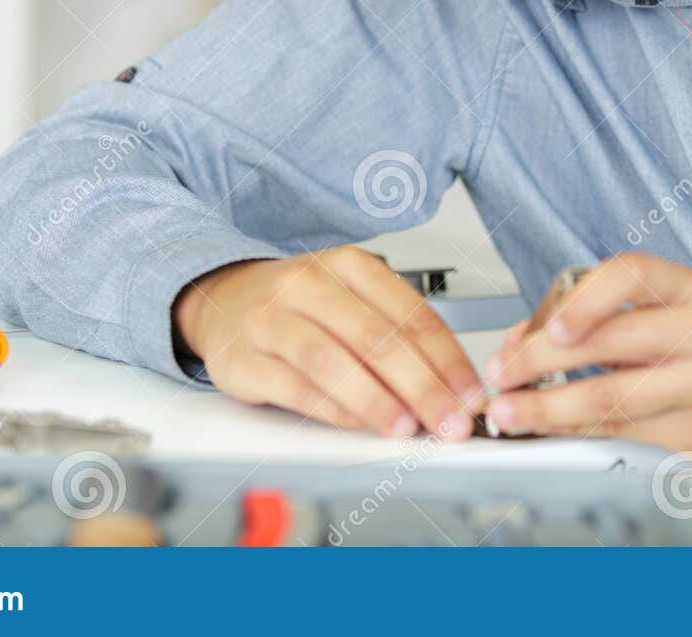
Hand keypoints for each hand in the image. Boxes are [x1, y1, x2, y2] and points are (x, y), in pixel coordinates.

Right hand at [173, 247, 484, 439]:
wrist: (220, 299)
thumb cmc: (299, 305)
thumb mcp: (351, 298)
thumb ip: (398, 334)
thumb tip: (453, 387)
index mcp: (348, 265)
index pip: (411, 313)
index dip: (447, 359)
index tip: (471, 395)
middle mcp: (308, 284)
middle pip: (376, 338)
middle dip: (422, 386)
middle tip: (449, 422)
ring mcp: (271, 319)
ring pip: (333, 360)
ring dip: (377, 400)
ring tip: (407, 428)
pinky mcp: (242, 359)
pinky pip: (294, 387)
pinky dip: (332, 410)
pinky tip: (359, 425)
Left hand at [482, 252, 691, 466]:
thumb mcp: (674, 306)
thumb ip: (601, 312)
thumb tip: (524, 337)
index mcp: (691, 289)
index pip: (633, 276)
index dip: (585, 298)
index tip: (550, 324)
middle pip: (611, 345)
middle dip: (539, 361)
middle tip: (500, 373)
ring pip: (613, 400)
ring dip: (548, 408)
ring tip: (511, 410)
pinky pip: (627, 435)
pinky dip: (580, 432)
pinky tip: (553, 428)